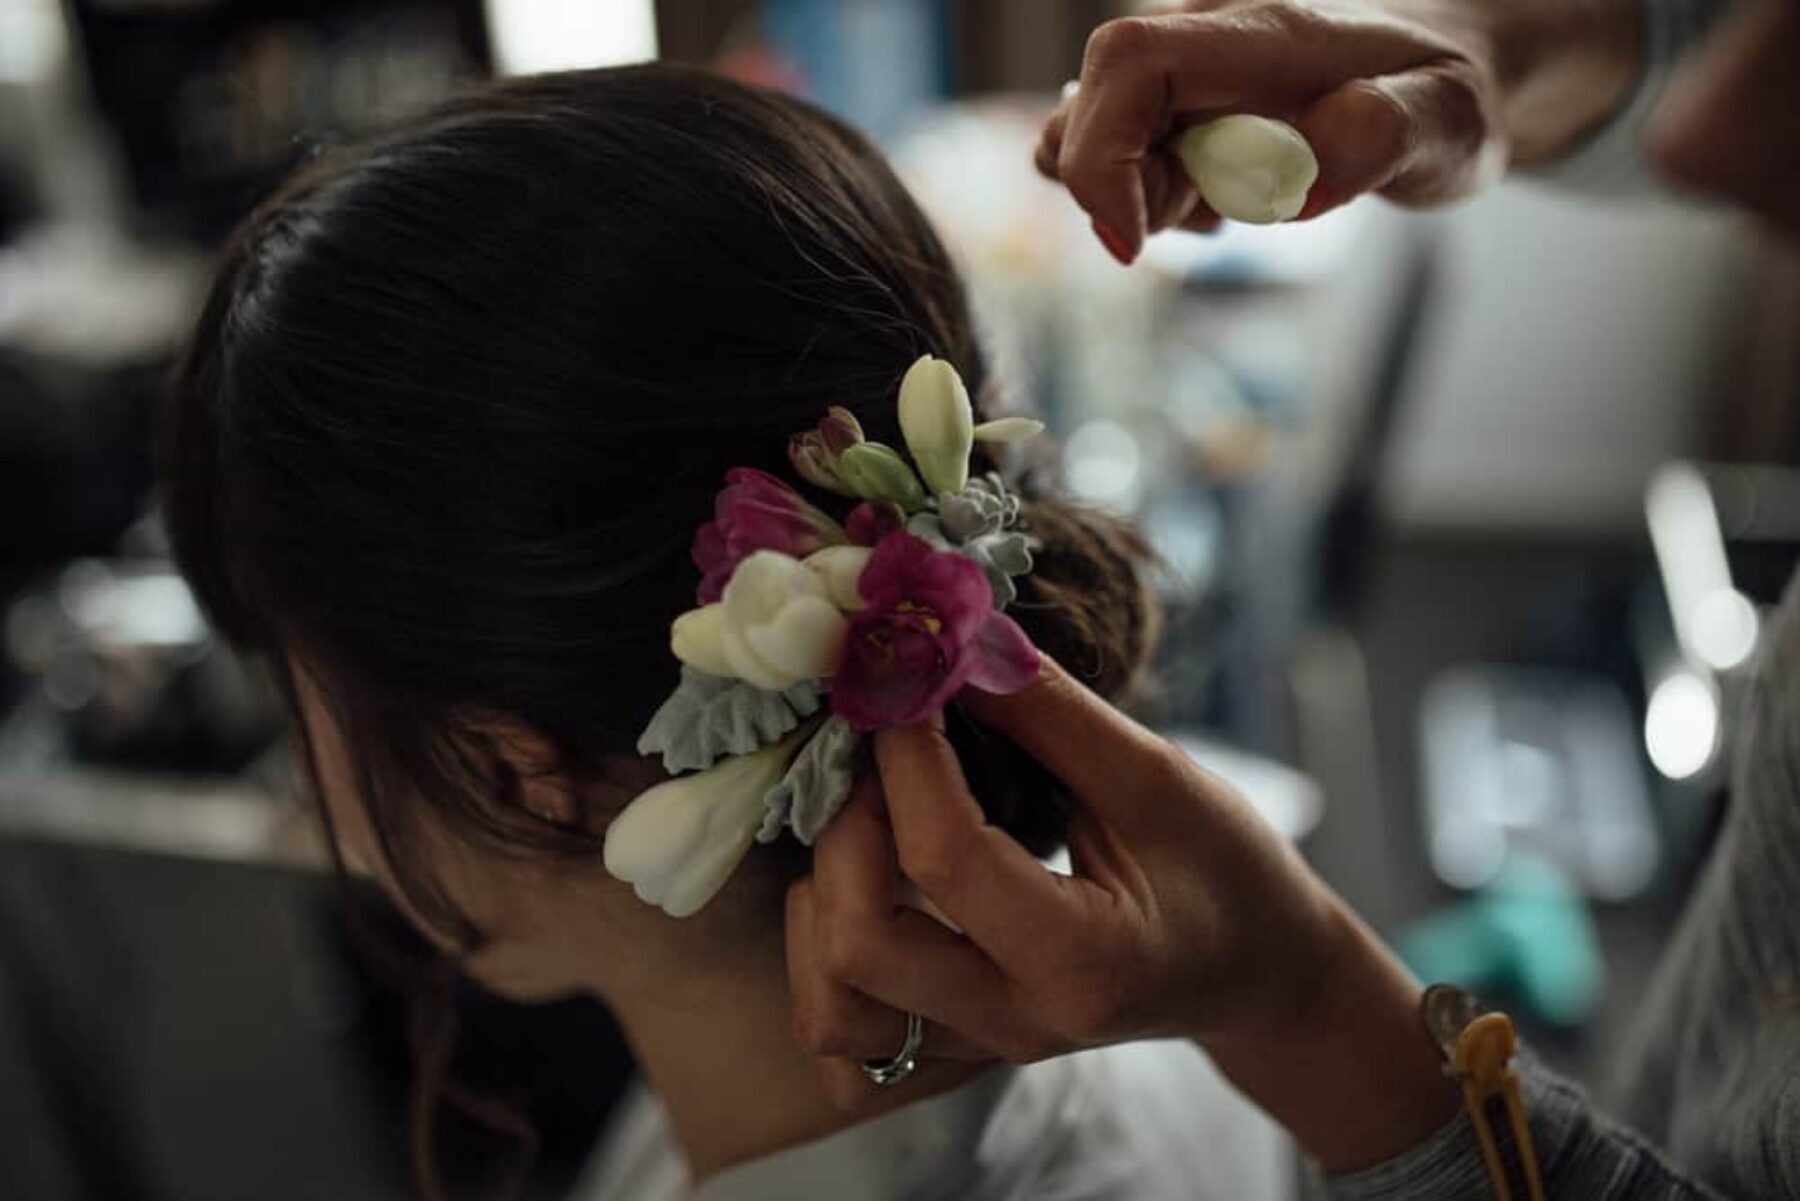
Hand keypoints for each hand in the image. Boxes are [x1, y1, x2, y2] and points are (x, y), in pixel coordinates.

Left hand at [785, 657, 1458, 1171]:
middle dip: (845, 824)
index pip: (945, 856)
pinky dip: (831, 933)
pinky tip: (872, 864)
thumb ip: (1048, 715)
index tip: (903, 674)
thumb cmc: (1229, 870)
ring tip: (871, 808)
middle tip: (876, 746)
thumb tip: (948, 641)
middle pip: (857, 945)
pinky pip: (846, 1014)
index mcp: (1082, 962)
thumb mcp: (1159, 778)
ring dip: (823, 890)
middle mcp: (1016, 1022)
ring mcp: (978, 1046)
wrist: (1257, 971)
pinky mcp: (954, 1041)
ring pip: (830, 998)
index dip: (907, 750)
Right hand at [1038, 0, 1639, 260]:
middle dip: (1126, 192)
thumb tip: (1312, 165)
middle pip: (1088, 111)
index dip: (1104, 155)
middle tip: (1220, 218)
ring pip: (1087, 136)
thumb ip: (1387, 132)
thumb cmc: (1444, 97)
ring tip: (1226, 202)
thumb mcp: (1449, 122)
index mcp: (1258, 33)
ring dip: (1136, 194)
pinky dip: (1143, 191)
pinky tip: (1215, 193)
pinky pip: (1115, 150)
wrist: (1439, 73)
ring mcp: (1178, 69)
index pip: (1130, 63)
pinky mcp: (1170, 101)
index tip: (1138, 240)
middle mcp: (1201, 36)